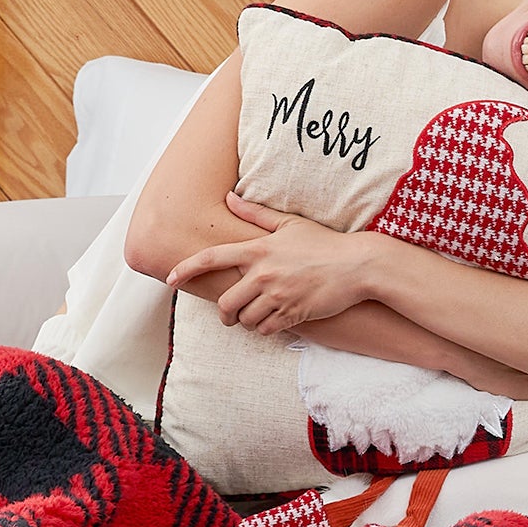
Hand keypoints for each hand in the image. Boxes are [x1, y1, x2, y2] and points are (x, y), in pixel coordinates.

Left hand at [164, 192, 374, 335]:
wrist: (358, 265)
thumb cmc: (324, 243)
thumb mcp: (289, 224)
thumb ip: (256, 214)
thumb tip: (230, 197)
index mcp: (257, 250)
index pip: (211, 258)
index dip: (185, 269)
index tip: (169, 280)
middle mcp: (262, 273)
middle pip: (225, 303)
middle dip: (225, 313)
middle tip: (232, 314)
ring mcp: (277, 295)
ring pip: (245, 320)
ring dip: (248, 321)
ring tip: (260, 314)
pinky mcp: (292, 313)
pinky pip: (266, 330)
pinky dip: (267, 328)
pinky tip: (277, 319)